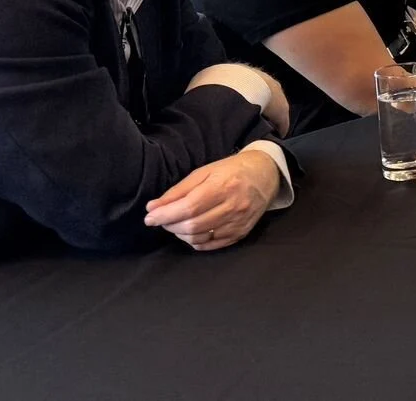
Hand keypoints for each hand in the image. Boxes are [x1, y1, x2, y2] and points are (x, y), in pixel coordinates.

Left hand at [144, 150, 280, 251]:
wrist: (266, 174)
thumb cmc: (232, 170)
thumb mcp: (204, 172)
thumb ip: (178, 191)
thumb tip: (153, 208)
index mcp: (223, 186)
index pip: (189, 208)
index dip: (165, 215)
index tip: (149, 217)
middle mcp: (233, 206)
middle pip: (193, 225)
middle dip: (170, 225)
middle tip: (162, 219)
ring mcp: (238, 222)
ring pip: (200, 238)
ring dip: (180, 234)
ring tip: (176, 224)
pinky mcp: (241, 233)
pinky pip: (211, 244)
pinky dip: (195, 241)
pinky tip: (191, 231)